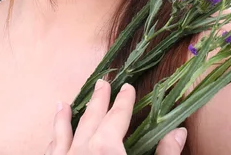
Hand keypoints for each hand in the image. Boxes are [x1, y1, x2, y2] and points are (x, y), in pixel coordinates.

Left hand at [45, 79, 186, 154]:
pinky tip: (52, 134)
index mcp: (108, 148)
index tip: (127, 87)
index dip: (124, 101)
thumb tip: (179, 131)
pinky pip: (51, 150)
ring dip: (66, 117)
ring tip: (64, 103)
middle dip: (99, 100)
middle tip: (102, 83)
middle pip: (92, 118)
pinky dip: (53, 138)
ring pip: (65, 133)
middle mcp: (83, 149)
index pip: (118, 116)